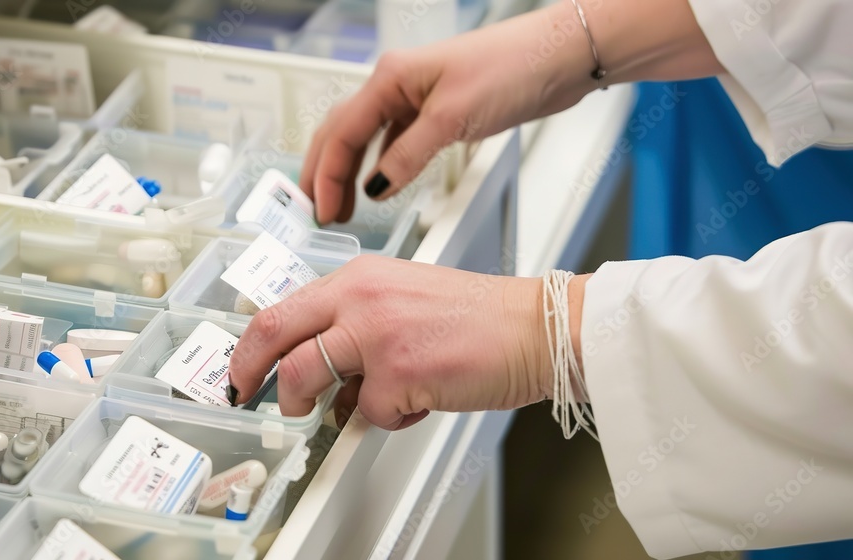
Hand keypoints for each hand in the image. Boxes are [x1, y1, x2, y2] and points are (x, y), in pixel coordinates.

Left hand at [227, 256, 580, 429]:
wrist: (531, 327)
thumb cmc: (477, 316)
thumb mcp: (402, 297)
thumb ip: (355, 321)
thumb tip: (321, 367)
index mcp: (359, 277)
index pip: (282, 307)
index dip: (251, 344)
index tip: (243, 366)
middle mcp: (360, 298)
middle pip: (272, 332)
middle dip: (248, 371)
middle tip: (246, 394)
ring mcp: (375, 334)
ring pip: (302, 375)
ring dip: (306, 402)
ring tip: (336, 408)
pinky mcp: (398, 372)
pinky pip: (366, 413)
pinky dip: (387, 418)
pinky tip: (418, 401)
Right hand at [302, 2, 597, 223]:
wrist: (557, 57)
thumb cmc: (511, 67)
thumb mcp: (452, 118)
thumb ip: (407, 156)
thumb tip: (375, 186)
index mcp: (390, 78)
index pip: (341, 133)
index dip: (326, 175)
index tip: (320, 208)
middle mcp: (397, 86)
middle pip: (342, 133)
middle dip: (324, 173)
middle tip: (314, 210)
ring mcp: (416, 98)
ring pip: (367, 139)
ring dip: (349, 172)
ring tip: (340, 205)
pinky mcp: (438, 112)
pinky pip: (394, 141)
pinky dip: (381, 165)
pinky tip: (379, 185)